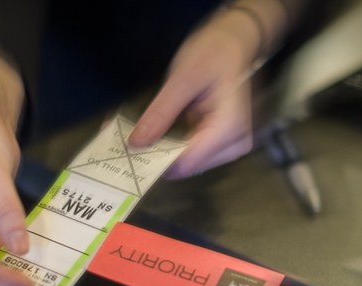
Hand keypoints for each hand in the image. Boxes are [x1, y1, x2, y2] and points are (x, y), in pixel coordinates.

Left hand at [129, 1, 288, 176]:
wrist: (235, 43)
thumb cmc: (215, 52)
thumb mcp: (183, 78)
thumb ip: (160, 113)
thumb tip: (136, 143)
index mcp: (229, 128)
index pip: (187, 163)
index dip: (156, 160)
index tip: (128, 152)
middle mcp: (234, 144)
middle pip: (188, 166)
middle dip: (157, 156)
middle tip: (126, 141)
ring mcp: (229, 146)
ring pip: (188, 163)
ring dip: (162, 152)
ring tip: (139, 135)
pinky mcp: (220, 144)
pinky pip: (191, 154)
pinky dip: (171, 146)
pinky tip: (156, 134)